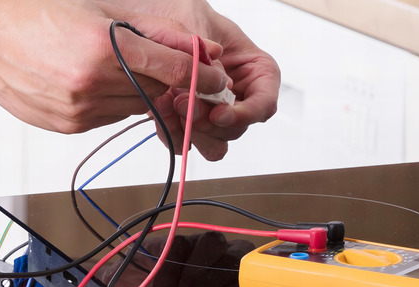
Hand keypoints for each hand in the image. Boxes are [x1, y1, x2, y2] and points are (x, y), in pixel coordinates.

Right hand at [0, 0, 231, 133]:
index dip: (202, 74)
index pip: (174, 68)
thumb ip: (152, 30)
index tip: (216, 76)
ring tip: (122, 70)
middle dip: (174, 84)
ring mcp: (79, 110)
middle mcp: (93, 84)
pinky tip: (97, 82)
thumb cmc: (32, 11)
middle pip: (158, 92)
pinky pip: (109, 118)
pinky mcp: (68, 126)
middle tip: (182, 73)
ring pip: (136, 108)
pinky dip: (115, 103)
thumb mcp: (98, 7)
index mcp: (103, 47)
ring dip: (144, 93)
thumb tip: (198, 46)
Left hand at [96, 231, 254, 286]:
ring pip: (228, 259)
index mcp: (174, 245)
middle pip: (207, 245)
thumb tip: (94, 277)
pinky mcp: (244, 282)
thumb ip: (115, 279)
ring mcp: (228, 261)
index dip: (165, 270)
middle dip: (188, 280)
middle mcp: (204, 247)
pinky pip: (243, 281)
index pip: (173, 243)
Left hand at [103, 0, 280, 160]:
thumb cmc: (188, 12)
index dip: (244, 114)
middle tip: (183, 105)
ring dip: (193, 133)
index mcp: (257, 71)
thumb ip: (209, 57)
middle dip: (210, 123)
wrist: (155, 14)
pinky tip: (160, 113)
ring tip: (170, 107)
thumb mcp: (200, 24)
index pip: (264, 104)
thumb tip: (220, 86)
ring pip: (216, 142)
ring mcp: (217, 111)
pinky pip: (189, 140)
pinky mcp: (192, 120)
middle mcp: (241, 96)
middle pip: (237, 128)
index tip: (218, 114)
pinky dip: (175, 133)